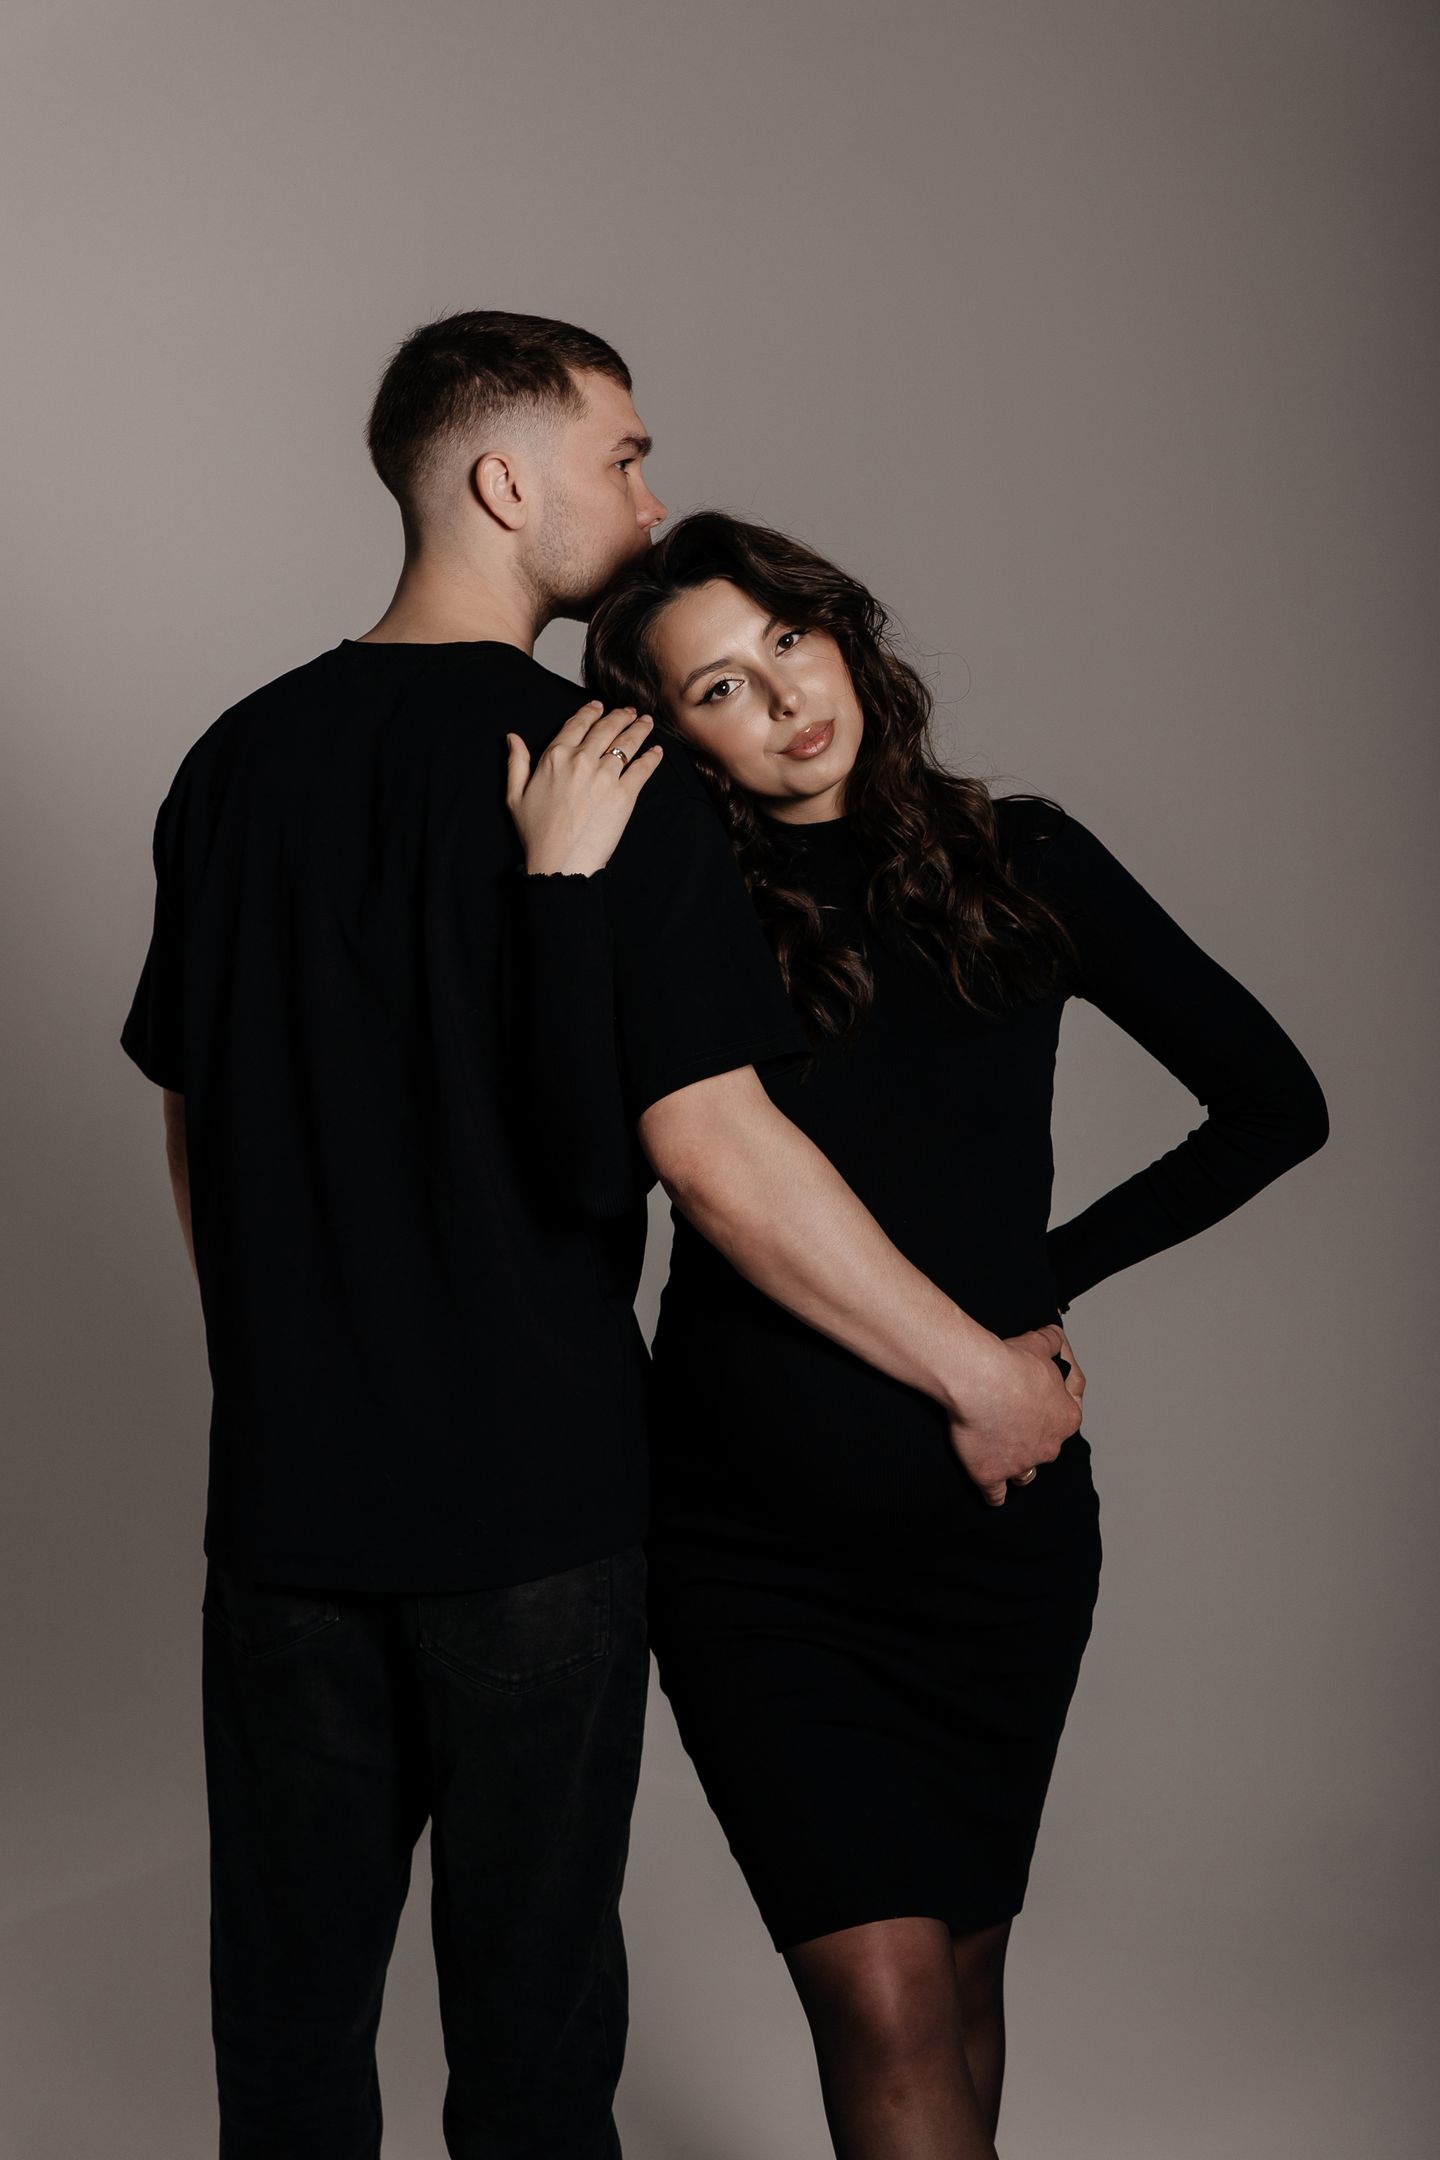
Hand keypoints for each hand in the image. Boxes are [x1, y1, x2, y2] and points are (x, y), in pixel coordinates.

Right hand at [505, 702, 662, 875]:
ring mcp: (605, 775)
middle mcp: (582, 760)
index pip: (577, 724)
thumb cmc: (536, 833)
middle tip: (630, 711)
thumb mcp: (515, 795)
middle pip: (606, 729)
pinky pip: (642, 768)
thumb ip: (516, 763)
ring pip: (627, 743)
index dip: (590, 712)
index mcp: (555, 756)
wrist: (560, 862)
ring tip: (647, 723)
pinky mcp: (625, 794)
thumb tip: (512, 738)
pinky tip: (657, 751)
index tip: (599, 706)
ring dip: (639, 729)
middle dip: (620, 716)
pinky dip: (652, 757)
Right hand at [946, 1323, 1083, 1507]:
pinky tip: (992, 1492)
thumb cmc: (1011, 1363)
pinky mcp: (991, 1475)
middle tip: (1013, 1418)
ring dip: (1019, 1466)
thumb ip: (1051, 1343)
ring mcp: (1020, 1463)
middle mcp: (1049, 1446)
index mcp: (1066, 1417)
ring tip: (1004, 1453)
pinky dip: (995, 1494)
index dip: (1056, 1403)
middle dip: (1035, 1437)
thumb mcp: (1039, 1344)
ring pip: (1026, 1474)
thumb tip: (1054, 1337)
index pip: (1070, 1412)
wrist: (979, 1379)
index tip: (1041, 1396)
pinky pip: (997, 1495)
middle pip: (1048, 1447)